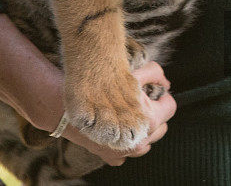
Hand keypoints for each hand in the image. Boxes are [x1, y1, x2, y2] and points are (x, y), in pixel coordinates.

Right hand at [58, 61, 175, 165]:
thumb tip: (167, 82)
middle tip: (139, 101)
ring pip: (145, 142)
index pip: (169, 108)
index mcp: (148, 121)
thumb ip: (153, 75)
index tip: (154, 90)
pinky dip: (123, 142)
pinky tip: (115, 128)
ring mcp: (125, 152)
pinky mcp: (111, 156)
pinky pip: (125, 152)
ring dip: (138, 129)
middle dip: (152, 113)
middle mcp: (139, 141)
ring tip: (126, 114)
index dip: (162, 96)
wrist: (61, 106)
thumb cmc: (95, 86)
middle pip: (160, 127)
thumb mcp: (130, 74)